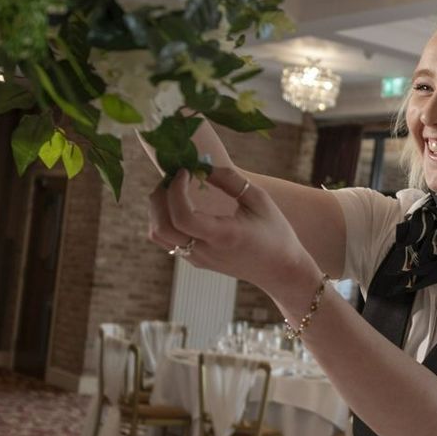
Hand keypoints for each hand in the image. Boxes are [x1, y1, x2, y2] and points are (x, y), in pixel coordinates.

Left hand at [148, 165, 318, 297]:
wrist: (279, 270)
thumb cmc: (275, 232)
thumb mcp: (260, 200)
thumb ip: (230, 180)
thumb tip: (202, 165)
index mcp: (223, 236)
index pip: (182, 217)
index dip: (175, 190)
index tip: (185, 171)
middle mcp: (205, 251)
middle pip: (161, 227)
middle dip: (160, 196)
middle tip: (175, 176)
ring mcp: (197, 258)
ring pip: (158, 235)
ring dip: (157, 209)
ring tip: (174, 189)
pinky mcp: (195, 261)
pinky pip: (167, 240)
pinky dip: (164, 219)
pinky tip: (181, 204)